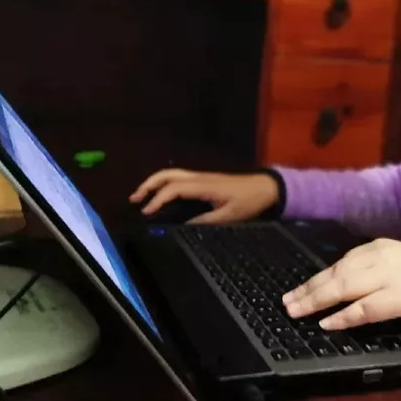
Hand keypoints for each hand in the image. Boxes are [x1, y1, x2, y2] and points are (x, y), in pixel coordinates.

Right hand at [129, 169, 278, 223]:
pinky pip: (179, 178)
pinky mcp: (204, 179)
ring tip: (141, 197)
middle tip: (134, 199)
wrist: (265, 188)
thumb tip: (182, 227)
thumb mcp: (229, 216)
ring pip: (172, 174)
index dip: (158, 199)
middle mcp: (200, 177)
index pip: (174, 189)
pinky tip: (161, 195)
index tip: (147, 212)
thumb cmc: (249, 202)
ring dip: (155, 183)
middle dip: (149, 185)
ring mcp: (202, 176)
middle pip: (168, 175)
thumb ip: (205, 221)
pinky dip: (164, 183)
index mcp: (204, 185)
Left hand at [282, 239, 400, 330]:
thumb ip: (373, 270)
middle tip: (287, 302)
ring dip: (317, 301)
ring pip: (344, 287)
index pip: (340, 262)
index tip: (299, 289)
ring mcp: (388, 276)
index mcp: (379, 247)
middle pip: (336, 273)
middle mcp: (379, 257)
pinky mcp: (397, 297)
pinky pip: (364, 308)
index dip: (317, 278)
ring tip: (297, 312)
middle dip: (309, 289)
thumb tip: (344, 286)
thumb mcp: (398, 264)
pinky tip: (327, 323)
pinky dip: (343, 316)